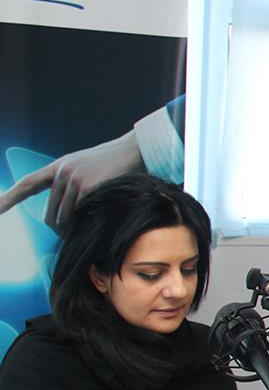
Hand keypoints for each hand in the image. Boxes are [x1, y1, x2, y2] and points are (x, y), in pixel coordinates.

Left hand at [0, 133, 144, 229]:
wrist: (135, 149)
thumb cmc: (116, 162)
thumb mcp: (86, 168)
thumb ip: (71, 184)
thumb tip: (65, 216)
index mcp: (58, 167)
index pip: (28, 184)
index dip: (8, 198)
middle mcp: (62, 172)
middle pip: (51, 214)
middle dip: (60, 230)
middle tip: (73, 240)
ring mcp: (73, 180)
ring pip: (65, 219)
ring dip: (75, 230)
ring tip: (90, 231)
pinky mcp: (88, 188)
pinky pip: (81, 216)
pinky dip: (88, 224)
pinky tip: (99, 222)